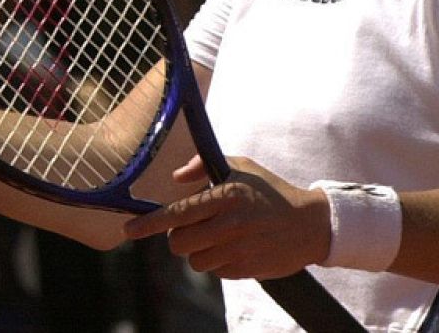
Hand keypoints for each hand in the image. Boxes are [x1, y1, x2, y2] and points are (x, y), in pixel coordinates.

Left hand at [123, 155, 331, 279]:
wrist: (311, 224)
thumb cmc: (269, 191)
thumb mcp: (240, 166)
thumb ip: (202, 166)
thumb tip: (176, 178)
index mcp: (224, 196)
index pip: (176, 213)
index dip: (149, 223)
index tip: (128, 230)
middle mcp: (229, 225)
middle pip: (179, 243)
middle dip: (179, 237)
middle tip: (194, 228)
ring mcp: (238, 250)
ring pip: (195, 261)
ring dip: (200, 251)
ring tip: (221, 236)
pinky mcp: (247, 269)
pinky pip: (216, 272)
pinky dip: (219, 262)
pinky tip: (237, 247)